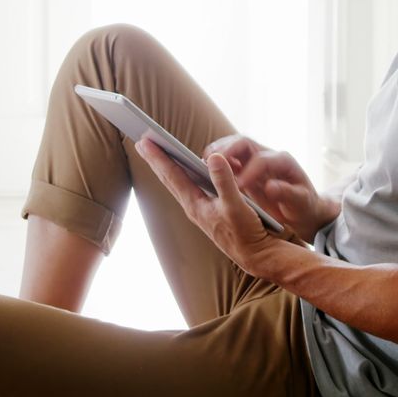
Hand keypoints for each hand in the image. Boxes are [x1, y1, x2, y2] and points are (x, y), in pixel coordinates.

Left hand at [136, 137, 274, 274]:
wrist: (255, 255)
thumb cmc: (246, 233)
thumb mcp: (237, 205)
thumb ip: (225, 181)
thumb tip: (214, 157)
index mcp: (195, 204)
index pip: (173, 175)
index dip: (158, 157)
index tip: (144, 141)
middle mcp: (193, 207)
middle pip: (169, 179)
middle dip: (155, 160)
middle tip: (141, 142)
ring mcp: (199, 210)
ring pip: (177, 184)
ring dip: (165, 167)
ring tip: (156, 153)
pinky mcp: (207, 212)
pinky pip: (188, 188)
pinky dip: (180, 175)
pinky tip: (182, 170)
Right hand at [204, 135, 338, 243]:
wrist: (305, 207)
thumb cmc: (304, 206)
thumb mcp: (301, 203)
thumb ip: (288, 194)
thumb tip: (270, 187)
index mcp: (283, 161)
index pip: (261, 160)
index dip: (248, 171)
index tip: (238, 186)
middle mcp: (268, 155)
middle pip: (244, 143)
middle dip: (226, 150)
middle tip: (211, 163)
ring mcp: (256, 159)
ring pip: (233, 146)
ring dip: (218, 153)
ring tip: (203, 163)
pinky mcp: (246, 167)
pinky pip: (228, 158)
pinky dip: (217, 161)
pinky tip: (206, 171)